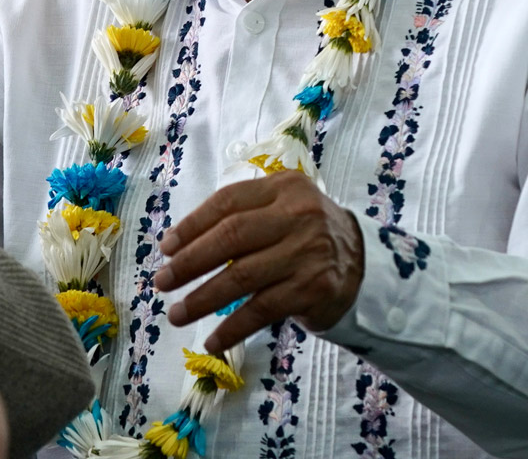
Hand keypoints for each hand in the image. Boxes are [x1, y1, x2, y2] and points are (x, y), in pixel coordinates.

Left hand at [153, 171, 363, 353]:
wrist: (364, 265)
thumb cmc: (305, 236)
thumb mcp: (281, 209)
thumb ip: (241, 218)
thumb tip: (178, 247)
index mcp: (284, 187)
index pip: (228, 202)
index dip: (192, 225)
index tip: (166, 248)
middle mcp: (299, 215)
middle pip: (231, 237)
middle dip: (189, 262)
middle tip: (162, 281)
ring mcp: (308, 252)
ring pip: (241, 276)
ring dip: (202, 299)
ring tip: (177, 314)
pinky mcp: (313, 289)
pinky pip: (261, 310)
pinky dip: (232, 328)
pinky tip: (212, 340)